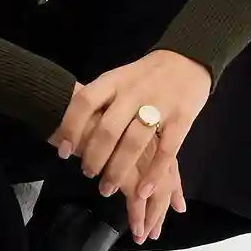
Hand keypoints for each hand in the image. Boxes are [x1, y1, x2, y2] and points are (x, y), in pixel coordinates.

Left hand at [47, 50, 211, 237]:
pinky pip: (166, 151)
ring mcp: (159, 105)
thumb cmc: (145, 75)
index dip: (71, 127)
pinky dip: (153, 174)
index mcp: (113, 81)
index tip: (63, 151)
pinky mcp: (182, 118)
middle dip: (94, 157)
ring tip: (106, 188)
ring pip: (134, 143)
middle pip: (108, 129)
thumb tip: (70, 131)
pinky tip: (143, 192)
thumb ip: (99, 100)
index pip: (85, 102)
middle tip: (87, 174)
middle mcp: (134, 93)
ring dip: (118, 170)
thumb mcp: (117, 79)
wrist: (188, 58)